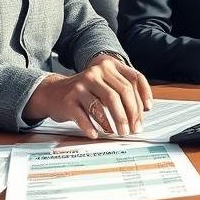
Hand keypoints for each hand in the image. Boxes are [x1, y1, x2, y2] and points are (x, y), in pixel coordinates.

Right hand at [23, 54, 152, 138]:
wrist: (53, 92)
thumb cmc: (85, 92)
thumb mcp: (104, 84)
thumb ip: (122, 91)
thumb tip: (141, 112)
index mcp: (109, 66)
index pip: (133, 78)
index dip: (143, 95)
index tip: (147, 111)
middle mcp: (95, 72)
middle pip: (120, 93)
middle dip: (130, 114)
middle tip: (133, 128)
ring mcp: (81, 86)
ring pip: (103, 104)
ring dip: (114, 121)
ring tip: (118, 132)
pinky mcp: (68, 100)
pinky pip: (83, 116)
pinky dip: (91, 127)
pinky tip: (96, 134)